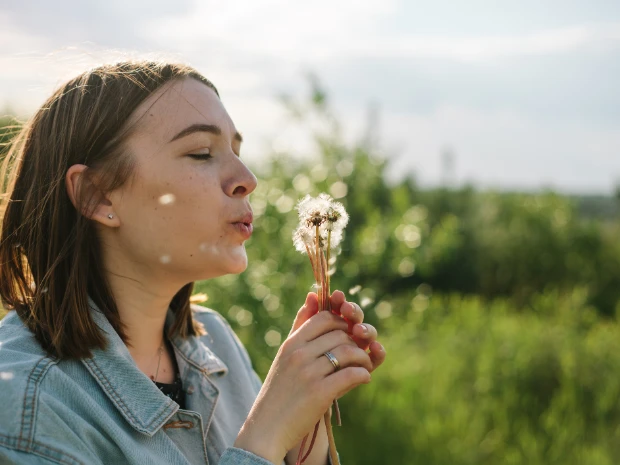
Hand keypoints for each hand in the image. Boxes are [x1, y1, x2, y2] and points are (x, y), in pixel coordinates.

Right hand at [235, 293, 371, 463]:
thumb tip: (313, 293)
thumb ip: (301, 325)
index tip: (348, 334)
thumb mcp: (286, 354)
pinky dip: (363, 375)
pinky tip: (363, 379)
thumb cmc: (280, 389)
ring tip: (365, 366)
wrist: (266, 428)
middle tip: (361, 352)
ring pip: (349, 352)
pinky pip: (351, 375)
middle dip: (356, 341)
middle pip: (340, 334)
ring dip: (363, 358)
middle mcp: (299, 354)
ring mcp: (309, 373)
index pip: (325, 318)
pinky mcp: (319, 393)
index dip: (342, 323)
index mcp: (291, 343)